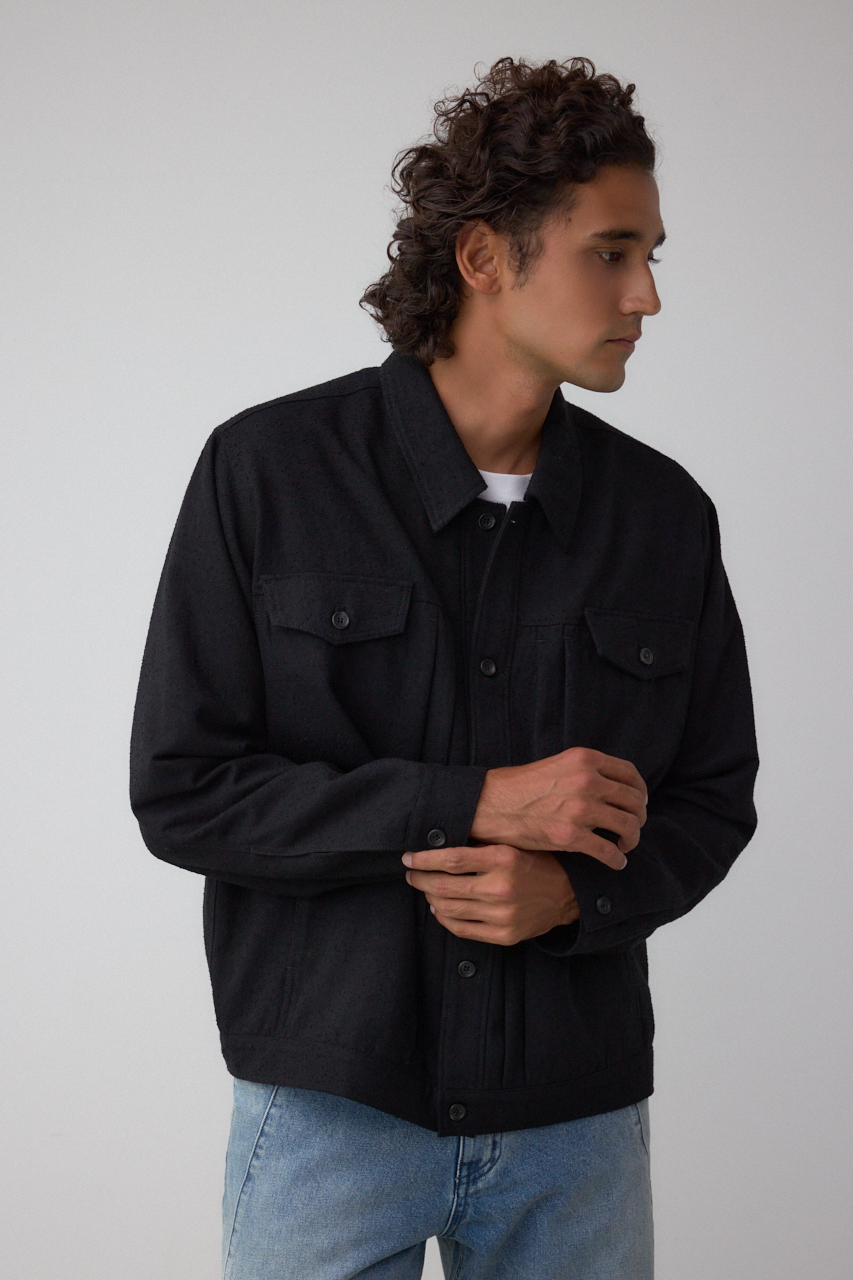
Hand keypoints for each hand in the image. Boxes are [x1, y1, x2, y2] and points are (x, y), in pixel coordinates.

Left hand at [402, 844, 578, 945]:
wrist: (568, 894)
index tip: (408, 857)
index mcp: (504, 858)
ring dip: (429, 897)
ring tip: (424, 888)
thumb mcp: (512, 843)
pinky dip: (444, 918)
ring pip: (449, 908)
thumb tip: (439, 841)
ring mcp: (503, 915)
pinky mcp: (505, 935)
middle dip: (420, 879)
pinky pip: (462, 929)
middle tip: (411, 873)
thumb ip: (481, 843)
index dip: (424, 859)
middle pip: (444, 886)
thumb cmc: (536, 862)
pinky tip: (439, 908)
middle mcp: (502, 887)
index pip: (451, 859)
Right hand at [469, 746, 646, 870]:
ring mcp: (580, 808)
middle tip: (632, 828)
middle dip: (638, 817)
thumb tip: (614, 787)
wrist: (491, 804)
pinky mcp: (571, 835)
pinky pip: (609, 851)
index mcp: (585, 759)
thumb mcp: (559, 765)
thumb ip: (587, 771)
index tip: (638, 803)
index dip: (640, 791)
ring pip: (628, 826)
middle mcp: (587, 780)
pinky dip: (617, 860)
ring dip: (632, 839)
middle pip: (633, 801)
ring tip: (624, 845)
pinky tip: (616, 862)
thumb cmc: (522, 786)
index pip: (630, 774)